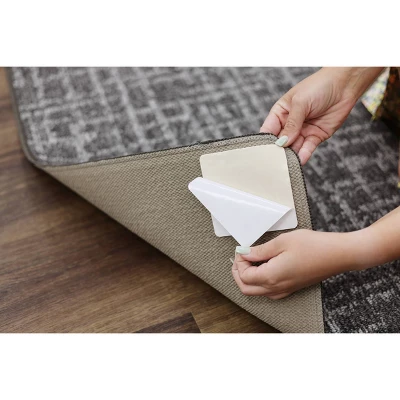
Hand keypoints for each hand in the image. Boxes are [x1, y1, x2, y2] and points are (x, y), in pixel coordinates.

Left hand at [232, 229, 368, 298]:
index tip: (242, 250)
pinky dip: (260, 281)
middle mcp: (277, 288)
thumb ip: (260, 250)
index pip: (243, 276)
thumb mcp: (282, 242)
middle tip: (241, 257)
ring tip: (251, 259)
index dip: (239, 262)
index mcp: (272, 277)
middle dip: (239, 273)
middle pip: (246, 288)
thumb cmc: (314, 246)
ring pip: (257, 291)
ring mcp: (285, 290)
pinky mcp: (291, 288)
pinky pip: (268, 291)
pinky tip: (264, 265)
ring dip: (248, 278)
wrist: (338, 255)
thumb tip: (245, 253)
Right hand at [261, 67, 382, 163]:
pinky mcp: (316, 136)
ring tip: (286, 163)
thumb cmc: (319, 86)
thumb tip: (283, 142)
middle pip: (280, 142)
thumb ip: (291, 124)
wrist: (345, 84)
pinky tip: (299, 160)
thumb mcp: (301, 102)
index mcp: (280, 113)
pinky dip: (304, 155)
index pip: (268, 130)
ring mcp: (303, 131)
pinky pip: (307, 148)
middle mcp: (290, 124)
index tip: (263, 153)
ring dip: (290, 155)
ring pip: (293, 147)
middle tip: (274, 162)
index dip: (264, 141)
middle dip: (278, 151)